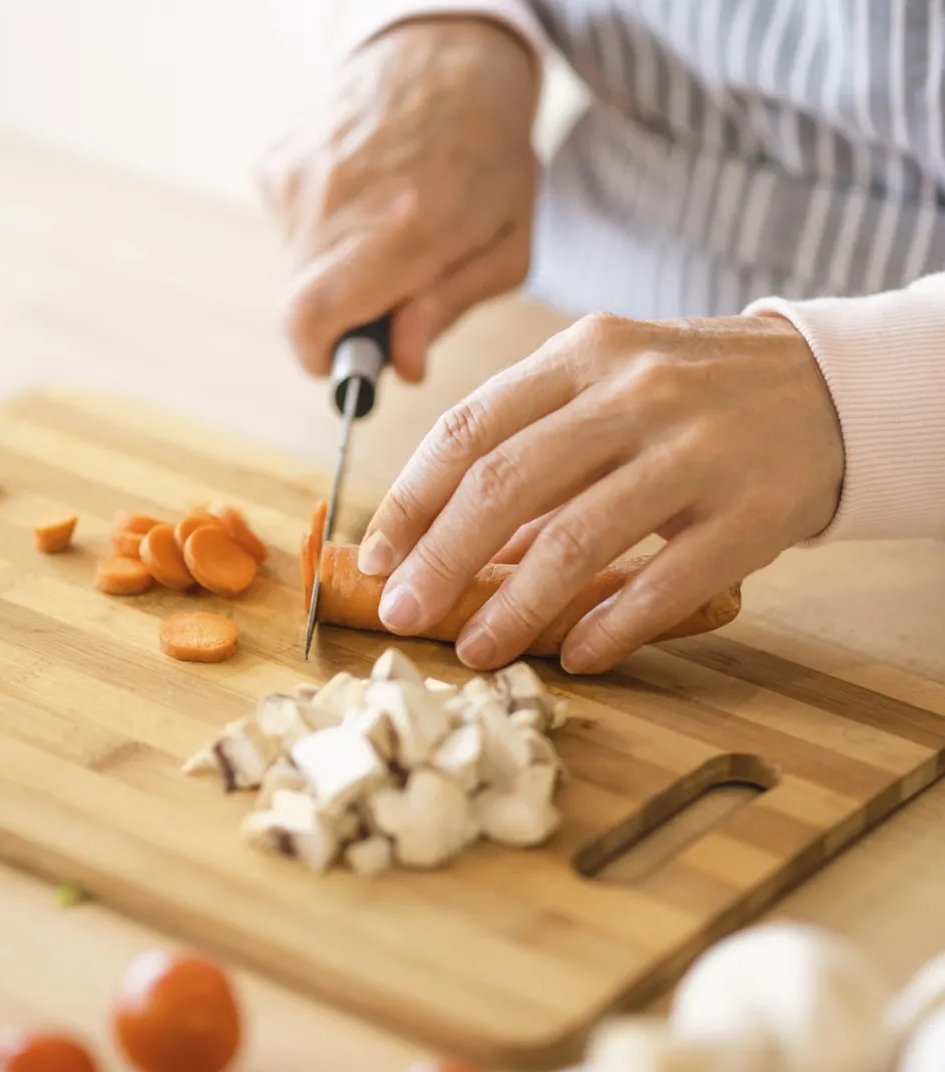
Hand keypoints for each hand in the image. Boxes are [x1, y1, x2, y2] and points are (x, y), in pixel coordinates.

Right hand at [257, 17, 537, 380]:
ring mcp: (298, 180)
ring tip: (382, 237)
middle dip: (341, 321)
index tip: (348, 362)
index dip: (321, 358)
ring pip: (296, 274)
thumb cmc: (490, 158)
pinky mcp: (276, 166)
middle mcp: (336, 203)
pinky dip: (321, 240)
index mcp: (402, 229)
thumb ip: (448, 310)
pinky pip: (289, 235)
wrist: (444, 58)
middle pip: (299, 308)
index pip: (309, 320)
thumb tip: (403, 366)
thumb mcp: (505, 247)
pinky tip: (360, 206)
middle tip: (388, 293)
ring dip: (335, 277)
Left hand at [355, 313, 844, 672]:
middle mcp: (634, 393)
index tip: (378, 556)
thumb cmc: (695, 392)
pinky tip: (577, 654)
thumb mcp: (610, 384)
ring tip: (475, 649)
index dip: (412, 499)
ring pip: (577, 540)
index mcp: (583, 354)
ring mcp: (696, 451)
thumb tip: (453, 536)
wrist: (832, 388)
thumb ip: (536, 447)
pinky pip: (665, 583)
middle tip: (402, 612)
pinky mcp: (751, 511)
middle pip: (506, 485)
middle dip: (440, 559)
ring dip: (513, 607)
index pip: (469, 428)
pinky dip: (612, 627)